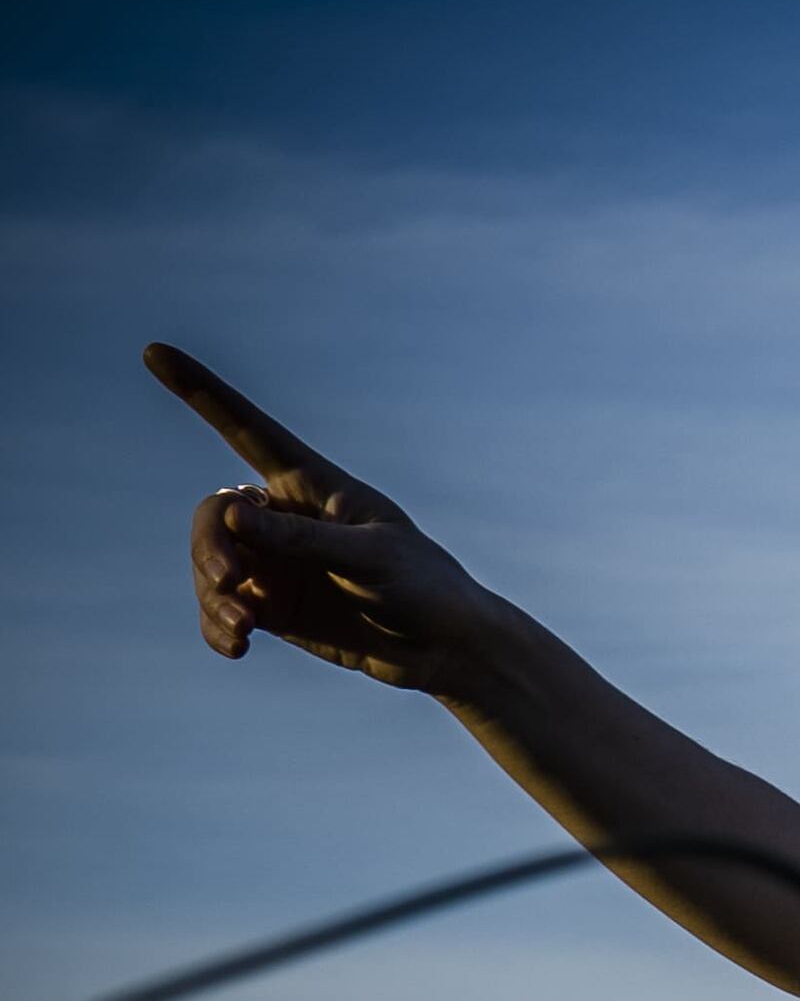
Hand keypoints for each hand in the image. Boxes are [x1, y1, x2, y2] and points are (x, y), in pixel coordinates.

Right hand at [153, 344, 509, 696]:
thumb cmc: (422, 587)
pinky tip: (236, 647)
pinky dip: (218, 625)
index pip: (246, 429)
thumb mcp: (370, 558)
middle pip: (215, 515)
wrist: (445, 648)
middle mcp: (284, 518)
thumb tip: (230, 513)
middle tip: (231, 583)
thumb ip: (304, 539)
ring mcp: (274, 561)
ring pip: (211, 564)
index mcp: (313, 485)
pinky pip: (222, 609)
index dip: (201, 391)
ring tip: (242, 630)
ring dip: (213, 595)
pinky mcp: (271, 606)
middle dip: (211, 546)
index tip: (153, 351)